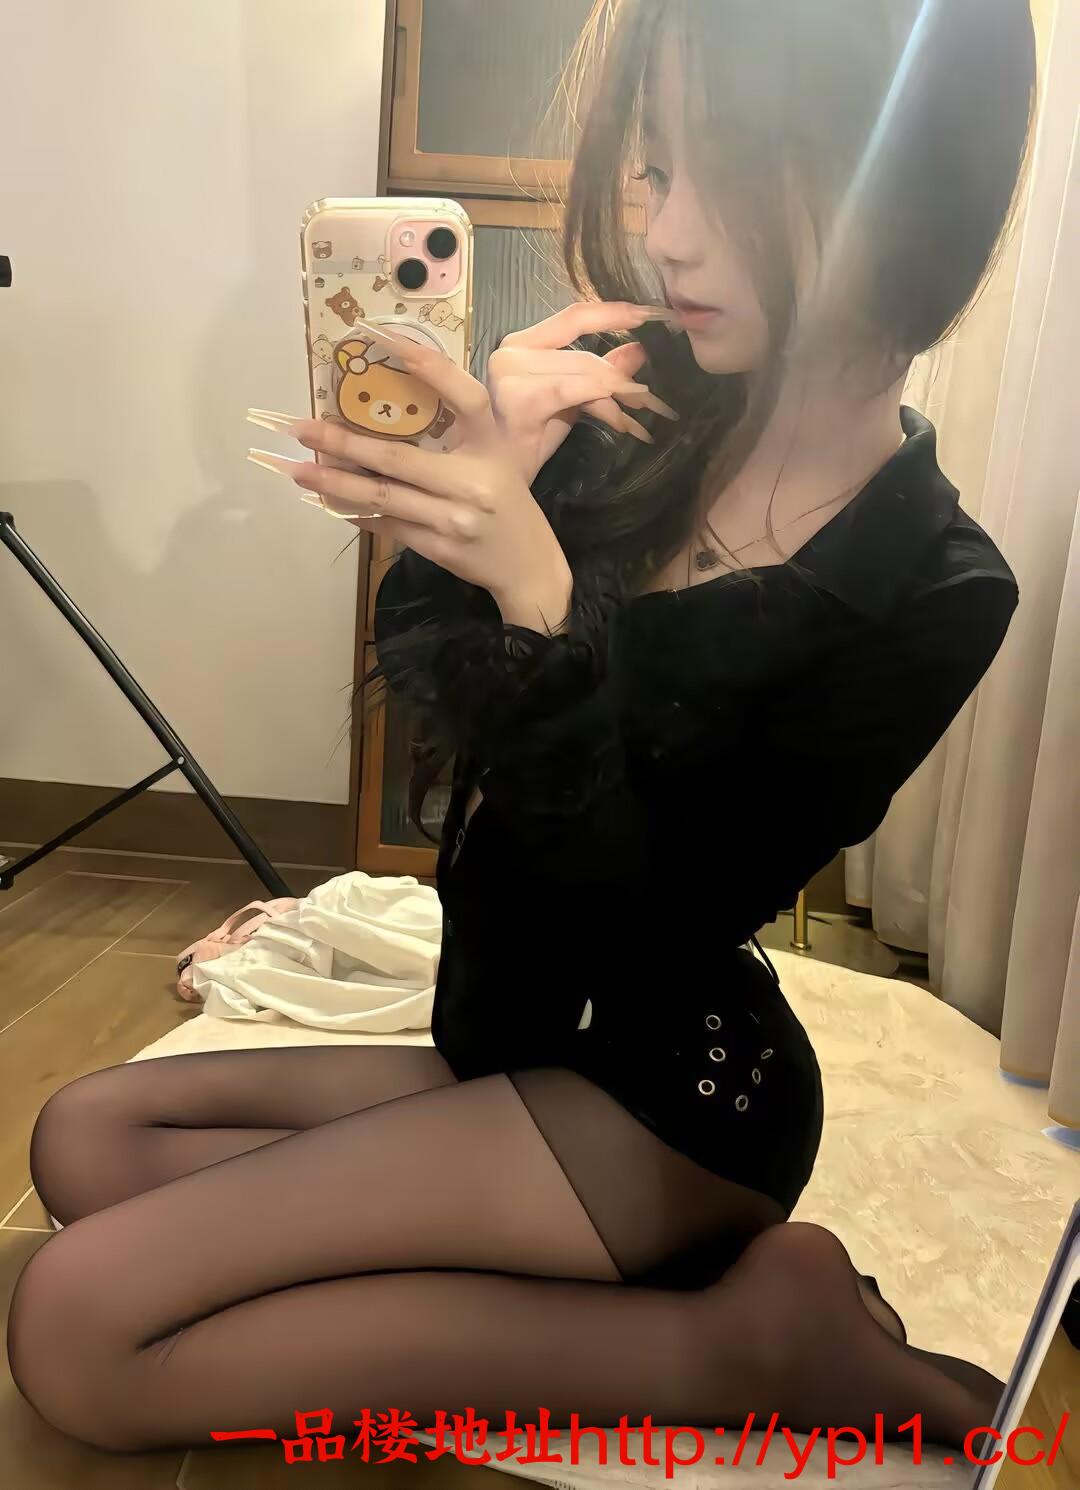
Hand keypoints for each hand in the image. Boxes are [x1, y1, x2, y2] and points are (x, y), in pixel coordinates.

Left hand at [248, 323, 574, 632]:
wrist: (529, 567)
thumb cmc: (509, 504)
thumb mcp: (498, 459)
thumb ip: (459, 436)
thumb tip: (391, 411)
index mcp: (492, 447)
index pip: (464, 398)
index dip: (429, 366)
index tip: (386, 340)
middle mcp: (473, 481)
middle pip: (397, 458)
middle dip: (343, 442)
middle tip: (301, 427)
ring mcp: (454, 518)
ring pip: (382, 496)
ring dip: (335, 483)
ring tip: (299, 469)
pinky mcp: (439, 547)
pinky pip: (387, 525)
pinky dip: (355, 512)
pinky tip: (327, 500)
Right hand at [487, 301, 678, 486]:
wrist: (494, 478)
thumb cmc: (527, 440)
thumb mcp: (570, 401)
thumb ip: (598, 375)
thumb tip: (638, 350)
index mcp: (522, 343)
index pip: (575, 316)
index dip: (616, 312)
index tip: (653, 315)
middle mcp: (511, 350)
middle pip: (585, 354)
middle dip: (622, 378)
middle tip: (655, 401)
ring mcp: (510, 372)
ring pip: (584, 373)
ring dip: (619, 396)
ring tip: (643, 417)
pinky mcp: (518, 398)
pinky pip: (573, 392)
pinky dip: (603, 404)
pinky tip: (624, 423)